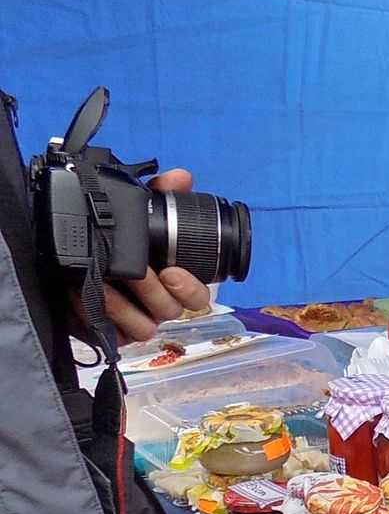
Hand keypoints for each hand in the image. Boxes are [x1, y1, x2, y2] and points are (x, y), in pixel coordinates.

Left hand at [75, 169, 211, 342]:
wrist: (65, 263)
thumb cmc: (110, 241)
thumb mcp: (135, 215)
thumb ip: (158, 195)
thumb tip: (180, 177)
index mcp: (172, 283)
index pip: (198, 297)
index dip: (190, 288)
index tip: (171, 272)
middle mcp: (156, 305)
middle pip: (172, 310)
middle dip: (153, 290)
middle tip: (138, 273)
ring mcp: (134, 321)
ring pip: (145, 327)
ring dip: (124, 305)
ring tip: (105, 283)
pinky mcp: (108, 333)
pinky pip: (113, 336)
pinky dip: (98, 315)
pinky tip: (83, 295)